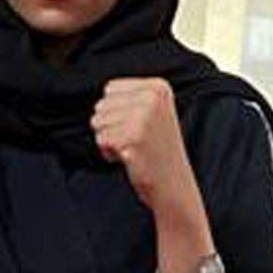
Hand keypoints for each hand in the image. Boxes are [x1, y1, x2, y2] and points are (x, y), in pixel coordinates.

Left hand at [92, 77, 193, 213]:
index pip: (110, 89)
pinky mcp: (133, 138)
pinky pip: (101, 139)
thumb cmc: (157, 150)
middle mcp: (152, 98)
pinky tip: (129, 158)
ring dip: (109, 140)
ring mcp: (143, 118)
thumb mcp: (152, 112)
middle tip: (135, 141)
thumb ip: (130, 96)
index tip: (137, 127)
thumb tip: (102, 87)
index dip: (116, 112)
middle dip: (111, 127)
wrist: (173, 185)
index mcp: (158, 87)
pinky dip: (109, 153)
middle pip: (101, 105)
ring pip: (98, 122)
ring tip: (132, 148)